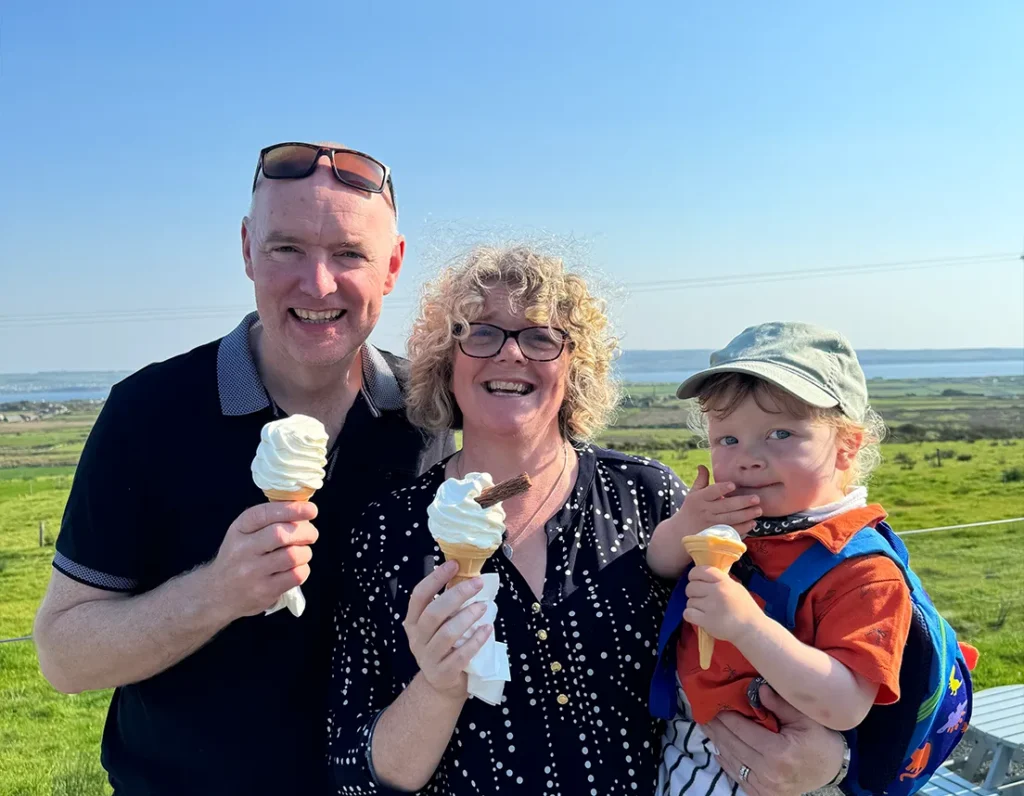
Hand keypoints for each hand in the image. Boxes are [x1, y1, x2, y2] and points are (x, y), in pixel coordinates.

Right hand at [205, 501, 319, 618]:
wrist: (217, 593)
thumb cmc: (239, 557)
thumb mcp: (243, 534)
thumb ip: (269, 520)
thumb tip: (304, 508)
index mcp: (239, 529)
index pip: (265, 514)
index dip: (291, 509)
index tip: (311, 510)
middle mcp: (243, 550)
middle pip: (281, 535)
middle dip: (305, 531)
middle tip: (312, 534)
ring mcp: (252, 572)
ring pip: (292, 556)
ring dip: (306, 552)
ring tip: (302, 553)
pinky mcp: (264, 591)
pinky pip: (296, 575)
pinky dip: (303, 569)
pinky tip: (296, 568)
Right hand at [402, 561, 492, 699]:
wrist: (442, 685)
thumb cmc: (445, 646)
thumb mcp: (440, 624)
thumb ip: (448, 603)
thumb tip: (467, 574)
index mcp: (413, 621)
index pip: (419, 595)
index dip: (435, 577)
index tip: (454, 564)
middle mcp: (416, 638)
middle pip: (434, 612)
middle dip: (457, 594)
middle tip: (477, 584)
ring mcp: (428, 657)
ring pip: (447, 633)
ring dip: (467, 617)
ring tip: (483, 606)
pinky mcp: (442, 673)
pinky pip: (460, 655)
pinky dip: (476, 641)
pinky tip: (487, 629)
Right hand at [675, 465, 761, 537]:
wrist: (680, 533)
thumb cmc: (690, 510)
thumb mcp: (692, 494)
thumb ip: (701, 480)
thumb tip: (702, 465)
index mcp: (699, 499)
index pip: (711, 492)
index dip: (722, 489)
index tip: (733, 485)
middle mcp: (705, 511)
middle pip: (725, 506)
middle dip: (742, 502)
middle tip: (756, 498)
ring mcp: (711, 525)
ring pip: (731, 519)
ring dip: (746, 515)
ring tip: (758, 510)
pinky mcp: (715, 536)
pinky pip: (731, 532)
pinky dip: (743, 528)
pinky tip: (752, 523)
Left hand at [683, 566, 762, 644]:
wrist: (752, 629)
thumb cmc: (744, 608)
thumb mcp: (735, 588)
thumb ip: (720, 581)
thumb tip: (703, 576)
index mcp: (724, 581)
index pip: (700, 571)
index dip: (694, 575)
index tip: (695, 581)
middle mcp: (717, 591)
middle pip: (691, 587)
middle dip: (693, 593)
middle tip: (701, 599)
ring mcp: (712, 606)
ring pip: (689, 601)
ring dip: (694, 606)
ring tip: (705, 610)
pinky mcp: (707, 621)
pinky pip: (687, 613)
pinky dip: (691, 616)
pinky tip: (699, 617)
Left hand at [702, 684, 845, 795]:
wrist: (831, 770)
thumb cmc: (819, 740)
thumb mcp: (805, 718)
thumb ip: (780, 704)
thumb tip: (757, 690)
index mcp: (778, 753)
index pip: (741, 730)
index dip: (726, 716)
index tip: (715, 703)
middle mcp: (768, 773)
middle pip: (732, 745)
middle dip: (716, 728)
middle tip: (704, 713)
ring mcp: (764, 787)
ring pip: (732, 761)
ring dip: (717, 743)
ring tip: (707, 727)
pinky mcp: (762, 794)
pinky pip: (738, 776)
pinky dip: (726, 761)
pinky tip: (718, 748)